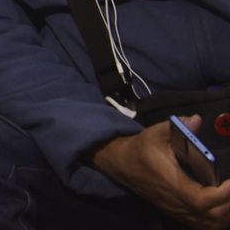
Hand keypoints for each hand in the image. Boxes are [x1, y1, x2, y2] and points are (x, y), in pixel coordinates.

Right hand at [90, 119, 229, 228]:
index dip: (222, 195)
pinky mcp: (178, 213)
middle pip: (211, 216)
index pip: (202, 200)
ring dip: (224, 213)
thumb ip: (177, 126)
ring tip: (228, 194)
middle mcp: (175, 201)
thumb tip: (196, 120)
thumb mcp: (155, 133)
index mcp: (172, 183)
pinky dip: (217, 220)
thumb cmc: (141, 148)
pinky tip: (221, 207)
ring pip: (209, 224)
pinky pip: (203, 226)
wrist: (122, 164)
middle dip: (228, 203)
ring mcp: (177, 210)